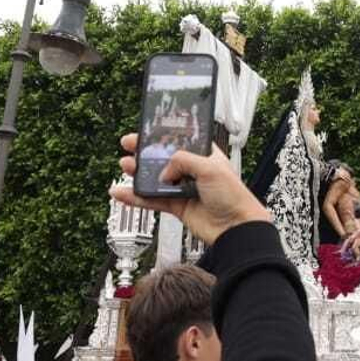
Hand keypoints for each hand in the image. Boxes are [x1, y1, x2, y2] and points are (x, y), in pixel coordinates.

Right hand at [111, 133, 271, 244]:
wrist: (236, 228)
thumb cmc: (234, 196)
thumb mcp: (210, 168)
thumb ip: (182, 161)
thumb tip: (164, 171)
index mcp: (204, 156)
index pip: (180, 142)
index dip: (163, 137)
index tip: (146, 132)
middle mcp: (193, 171)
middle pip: (163, 159)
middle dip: (145, 152)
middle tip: (128, 145)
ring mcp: (184, 189)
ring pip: (155, 180)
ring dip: (138, 173)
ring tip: (125, 166)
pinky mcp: (177, 207)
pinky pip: (152, 200)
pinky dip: (136, 197)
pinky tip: (123, 193)